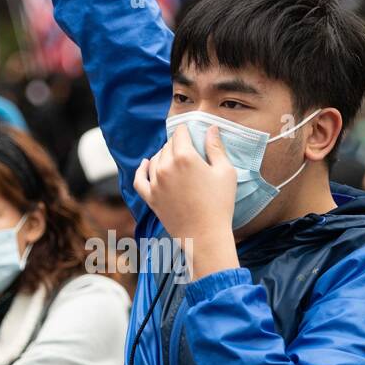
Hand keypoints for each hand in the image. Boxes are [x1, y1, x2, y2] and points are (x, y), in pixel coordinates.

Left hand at [134, 123, 238, 278]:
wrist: (205, 236)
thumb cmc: (219, 204)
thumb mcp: (225, 172)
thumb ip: (216, 147)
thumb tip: (211, 128)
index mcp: (185, 156)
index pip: (180, 133)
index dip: (186, 130)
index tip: (190, 132)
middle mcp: (166, 167)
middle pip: (168, 146)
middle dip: (177, 145)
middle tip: (188, 151)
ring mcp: (155, 183)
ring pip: (155, 159)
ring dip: (163, 155)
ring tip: (174, 159)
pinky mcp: (150, 197)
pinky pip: (139, 179)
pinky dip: (141, 169)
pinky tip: (145, 163)